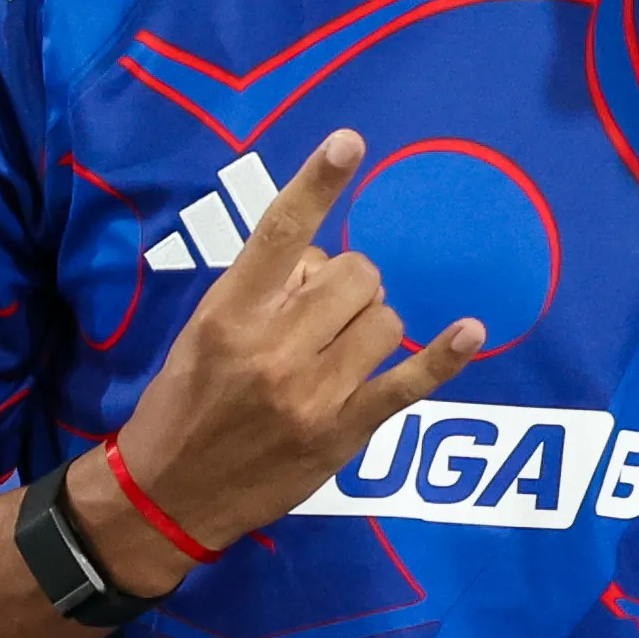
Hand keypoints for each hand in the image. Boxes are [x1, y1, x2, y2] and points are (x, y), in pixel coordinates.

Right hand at [73, 129, 481, 591]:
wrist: (169, 496)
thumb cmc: (185, 403)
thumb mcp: (203, 333)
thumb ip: (260, 290)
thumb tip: (319, 260)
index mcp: (229, 313)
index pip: (279, 233)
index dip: (316, 183)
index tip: (349, 142)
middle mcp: (272, 347)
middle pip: (355, 274)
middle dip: (349, 283)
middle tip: (321, 314)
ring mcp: (311, 392)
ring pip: (385, 319)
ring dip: (371, 324)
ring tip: (339, 350)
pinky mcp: (342, 432)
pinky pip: (407, 383)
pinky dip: (444, 357)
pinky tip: (470, 332)